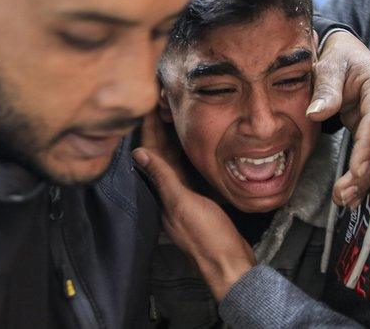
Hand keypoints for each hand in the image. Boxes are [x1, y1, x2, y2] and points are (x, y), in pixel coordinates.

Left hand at [133, 113, 254, 301]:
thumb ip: (163, 179)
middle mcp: (170, 197)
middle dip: (158, 131)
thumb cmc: (208, 239)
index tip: (147, 107)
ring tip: (173, 118)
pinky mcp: (202, 204)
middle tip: (159, 103)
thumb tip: (138, 153)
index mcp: (162, 196)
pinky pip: (190, 175)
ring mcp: (186, 201)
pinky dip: (189, 159)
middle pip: (161, 157)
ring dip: (173, 142)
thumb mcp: (184, 204)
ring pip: (175, 165)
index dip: (148, 131)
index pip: (151, 156)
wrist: (231, 266)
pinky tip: (194, 149)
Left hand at [309, 31, 369, 207]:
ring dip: (367, 180)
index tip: (355, 171)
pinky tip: (354, 196)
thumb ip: (325, 89)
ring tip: (346, 200)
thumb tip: (316, 113)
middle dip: (367, 172)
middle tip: (344, 195)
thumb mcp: (327, 67)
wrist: (347, 55)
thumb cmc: (337, 59)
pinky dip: (366, 176)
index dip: (368, 148)